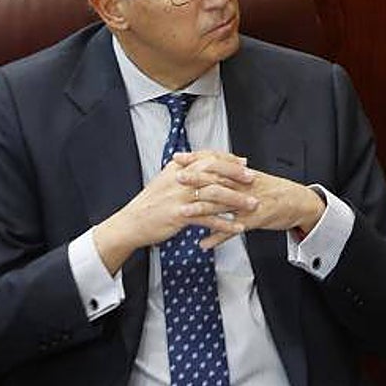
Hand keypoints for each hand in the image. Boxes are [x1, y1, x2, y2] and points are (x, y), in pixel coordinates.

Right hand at [93, 150, 255, 273]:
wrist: (131, 223)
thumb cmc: (151, 203)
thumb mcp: (166, 180)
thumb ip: (185, 170)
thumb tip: (205, 163)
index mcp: (177, 169)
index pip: (207, 158)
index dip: (227, 159)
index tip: (243, 162)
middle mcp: (180, 180)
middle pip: (214, 172)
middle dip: (236, 175)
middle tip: (253, 179)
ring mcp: (180, 197)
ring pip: (215, 195)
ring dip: (236, 200)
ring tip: (252, 205)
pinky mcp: (180, 216)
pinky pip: (208, 219)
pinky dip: (225, 224)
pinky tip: (238, 228)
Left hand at [178, 160, 326, 249]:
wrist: (299, 202)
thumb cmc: (275, 190)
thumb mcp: (254, 178)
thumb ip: (234, 174)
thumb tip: (213, 169)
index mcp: (242, 174)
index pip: (216, 163)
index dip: (196, 159)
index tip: (178, 158)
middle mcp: (245, 186)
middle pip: (216, 180)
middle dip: (195, 180)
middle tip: (176, 178)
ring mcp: (249, 203)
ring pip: (223, 204)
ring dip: (202, 209)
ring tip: (183, 212)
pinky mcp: (255, 219)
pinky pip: (233, 229)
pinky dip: (218, 237)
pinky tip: (204, 243)